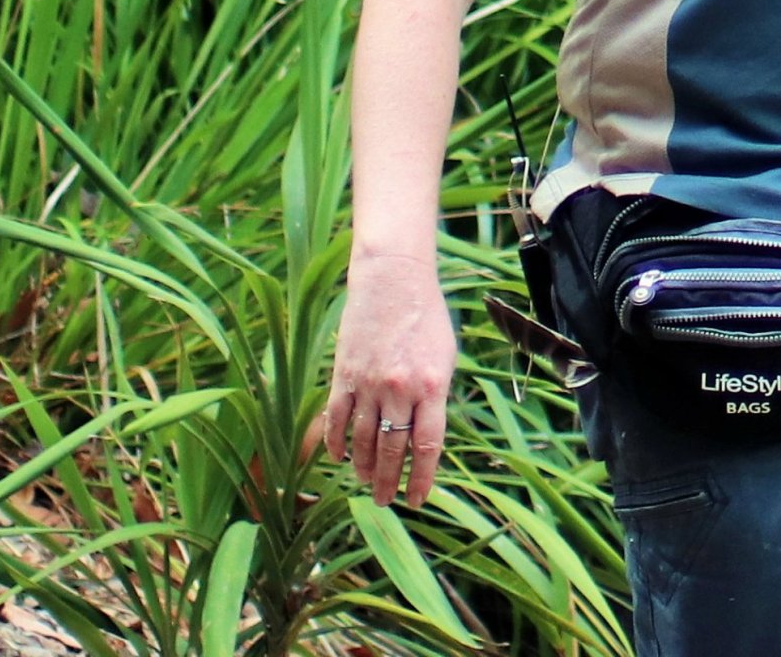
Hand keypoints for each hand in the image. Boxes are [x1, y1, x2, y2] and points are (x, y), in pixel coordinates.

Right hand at [320, 248, 456, 507]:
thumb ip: (436, 397)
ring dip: (363, 467)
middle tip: (386, 501)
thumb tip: (424, 438)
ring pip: (362, 440)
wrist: (393, 279)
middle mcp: (400, 388)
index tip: (417, 500)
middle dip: (389, 481)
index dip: (421, 479)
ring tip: (367, 482)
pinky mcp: (343, 374)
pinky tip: (338, 458)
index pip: (427, 446)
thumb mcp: (445, 357)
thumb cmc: (426, 318)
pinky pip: (336, 419)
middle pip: (392, 449)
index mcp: (433, 385)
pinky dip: (335, 442)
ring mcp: (368, 383)